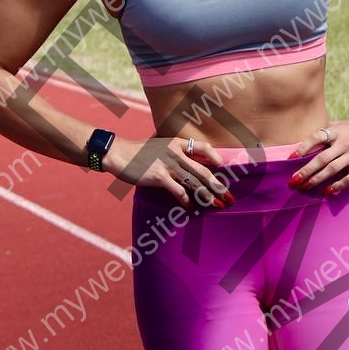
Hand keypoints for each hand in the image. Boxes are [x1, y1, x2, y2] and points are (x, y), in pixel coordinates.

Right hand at [104, 135, 234, 209]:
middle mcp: (175, 153)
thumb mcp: (159, 145)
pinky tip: (191, 206)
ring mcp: (168, 165)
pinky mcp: (159, 177)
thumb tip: (185, 159)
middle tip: (228, 196)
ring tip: (216, 204)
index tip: (222, 165)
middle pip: (202, 170)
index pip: (202, 146)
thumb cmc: (138, 152)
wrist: (119, 154)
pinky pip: (178, 190)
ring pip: (193, 182)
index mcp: (176, 143)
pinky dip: (186, 200)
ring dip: (206, 195)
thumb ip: (173, 150)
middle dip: (217, 185)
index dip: (214, 155)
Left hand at [287, 119, 348, 195]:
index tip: (291, 157)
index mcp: (337, 132)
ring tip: (304, 187)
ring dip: (317, 180)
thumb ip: (326, 130)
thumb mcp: (342, 125)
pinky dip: (337, 186)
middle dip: (306, 171)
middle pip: (321, 158)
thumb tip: (304, 139)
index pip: (316, 137)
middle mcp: (344, 143)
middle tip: (293, 181)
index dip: (303, 147)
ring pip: (332, 170)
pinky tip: (327, 191)